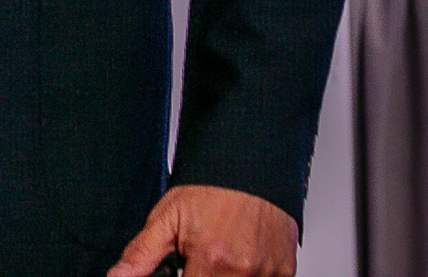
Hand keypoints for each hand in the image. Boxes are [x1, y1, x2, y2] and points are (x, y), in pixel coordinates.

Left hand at [105, 185, 297, 276]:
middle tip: (201, 261)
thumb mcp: (168, 217)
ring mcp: (268, 272)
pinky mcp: (286, 271)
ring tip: (222, 254)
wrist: (253, 161)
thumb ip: (141, 255)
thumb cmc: (213, 186)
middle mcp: (244, 271)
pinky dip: (252, 275)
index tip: (186, 270)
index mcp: (212, 261)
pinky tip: (243, 256)